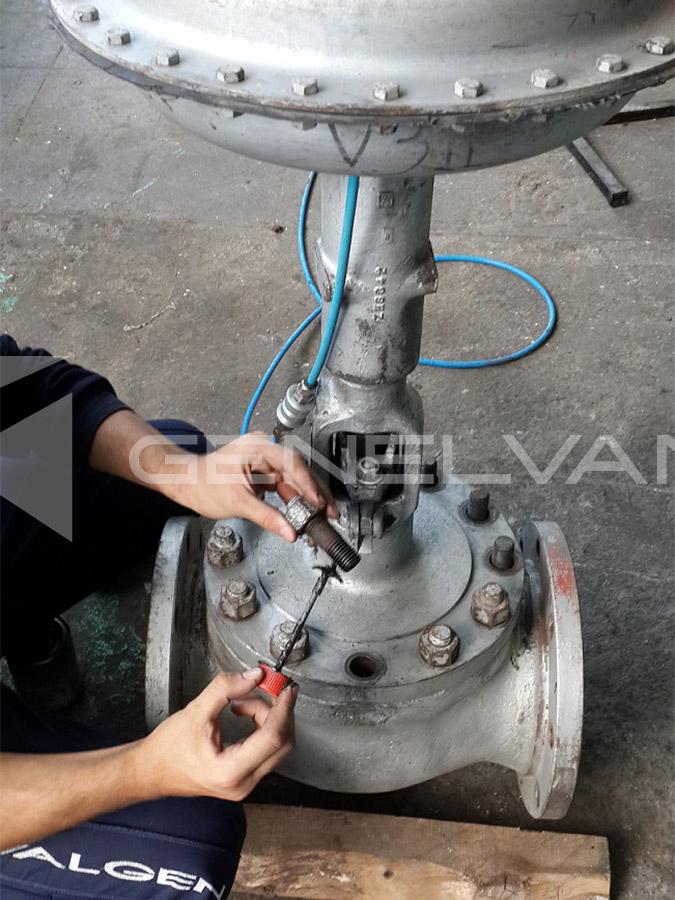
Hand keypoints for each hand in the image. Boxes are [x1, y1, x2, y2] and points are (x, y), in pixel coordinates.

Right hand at [136, 669, 296, 801]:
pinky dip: (261, 727)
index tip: (288, 688)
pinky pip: (266, 750)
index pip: (273, 737)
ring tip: (239, 703)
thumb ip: (226, 689)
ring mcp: (245, 784)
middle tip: (268, 688)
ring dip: (267, 717)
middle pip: (282, 743)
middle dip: (277, 711)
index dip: (284, 709)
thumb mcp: (196, 711)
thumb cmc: (168, 748)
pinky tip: (243, 713)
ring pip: (276, 746)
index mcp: (231, 771)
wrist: (151, 771)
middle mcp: (243, 783)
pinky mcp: (244, 778)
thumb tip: (256, 676)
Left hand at [179, 432, 336, 541]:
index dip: (308, 484)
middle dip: (315, 493)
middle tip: (330, 512)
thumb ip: (267, 517)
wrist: (188, 483)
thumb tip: (289, 531)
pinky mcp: (265, 471)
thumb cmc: (204, 485)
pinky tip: (306, 511)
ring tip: (323, 515)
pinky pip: (286, 484)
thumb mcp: (237, 503)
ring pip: (295, 478)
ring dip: (308, 497)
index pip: (291, 463)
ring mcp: (266, 460)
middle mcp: (265, 449)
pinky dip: (296, 498)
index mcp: (258, 447)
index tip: (318, 503)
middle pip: (299, 470)